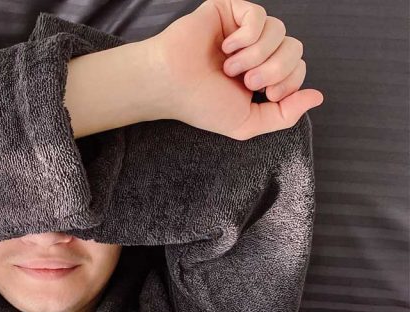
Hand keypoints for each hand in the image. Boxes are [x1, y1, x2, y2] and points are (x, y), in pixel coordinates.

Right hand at [139, 0, 323, 139]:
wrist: (170, 84)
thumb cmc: (200, 104)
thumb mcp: (247, 122)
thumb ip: (285, 115)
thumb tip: (318, 97)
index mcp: (261, 74)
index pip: (298, 68)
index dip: (289, 82)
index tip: (263, 94)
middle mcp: (255, 50)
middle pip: (295, 49)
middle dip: (274, 70)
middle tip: (246, 81)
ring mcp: (243, 29)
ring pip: (280, 32)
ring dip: (256, 55)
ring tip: (229, 67)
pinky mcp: (231, 11)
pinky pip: (259, 16)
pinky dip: (246, 36)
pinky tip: (225, 48)